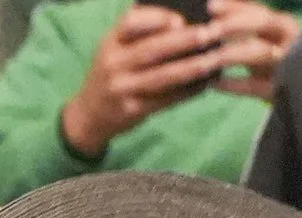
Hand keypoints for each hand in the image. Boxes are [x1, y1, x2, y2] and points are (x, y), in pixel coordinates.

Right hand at [59, 5, 227, 158]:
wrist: (88, 116)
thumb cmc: (112, 74)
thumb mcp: (115, 48)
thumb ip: (138, 33)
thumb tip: (181, 20)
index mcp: (110, 42)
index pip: (131, 22)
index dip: (156, 18)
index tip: (180, 20)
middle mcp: (113, 64)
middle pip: (151, 49)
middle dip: (183, 40)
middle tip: (210, 33)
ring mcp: (121, 89)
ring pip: (161, 76)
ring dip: (190, 68)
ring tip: (213, 59)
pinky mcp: (131, 110)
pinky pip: (164, 100)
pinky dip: (186, 92)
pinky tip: (204, 84)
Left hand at [209, 0, 300, 98]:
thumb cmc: (274, 64)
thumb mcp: (264, 43)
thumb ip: (244, 27)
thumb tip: (213, 8)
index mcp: (284, 25)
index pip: (258, 10)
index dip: (235, 7)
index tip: (211, 6)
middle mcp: (290, 39)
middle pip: (262, 23)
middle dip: (232, 25)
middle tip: (206, 32)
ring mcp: (287, 65)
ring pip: (259, 53)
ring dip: (229, 55)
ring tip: (204, 61)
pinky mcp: (280, 90)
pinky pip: (254, 86)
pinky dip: (232, 84)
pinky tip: (214, 84)